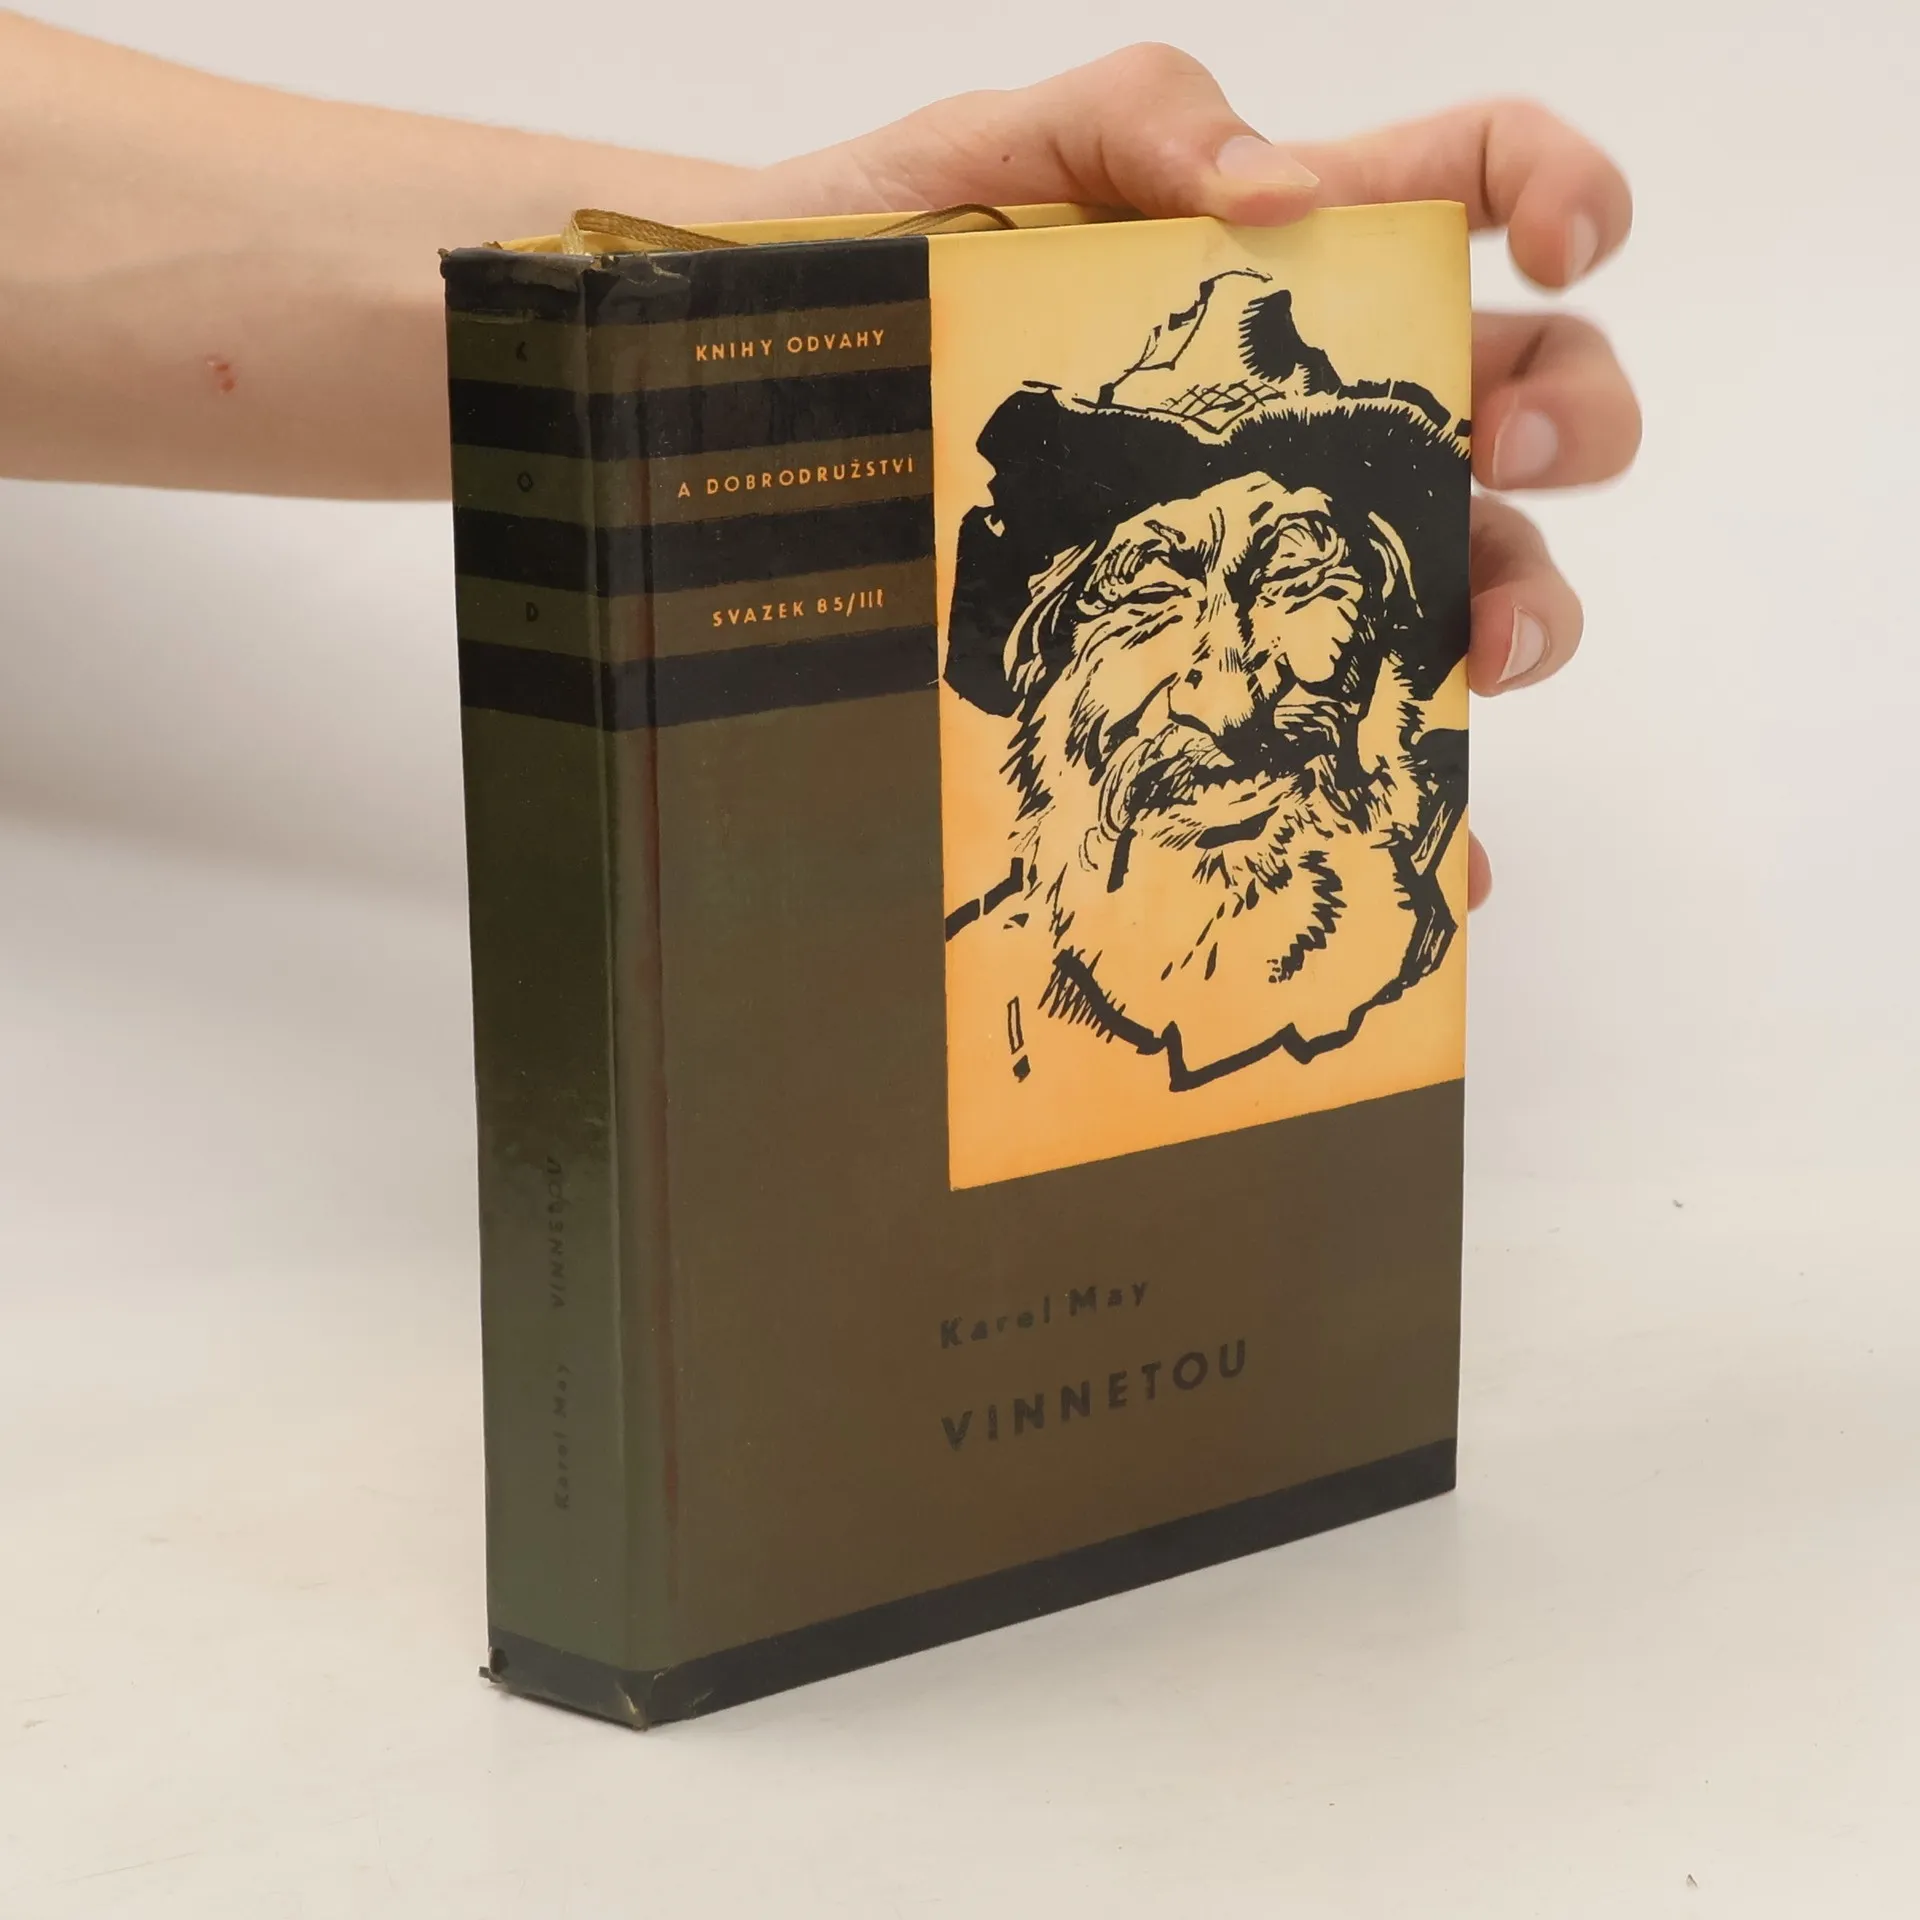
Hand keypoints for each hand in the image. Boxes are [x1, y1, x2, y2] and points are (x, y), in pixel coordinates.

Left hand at [761, 47, 1641, 907]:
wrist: (764, 424)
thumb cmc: (865, 274)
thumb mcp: (983, 157)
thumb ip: (1134, 120)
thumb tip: (1280, 191)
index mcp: (1280, 263)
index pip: (1466, 185)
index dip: (1558, 190)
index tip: (1565, 244)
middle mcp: (1310, 412)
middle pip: (1521, 396)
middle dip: (1564, 422)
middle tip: (1489, 457)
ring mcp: (1276, 546)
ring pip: (1474, 569)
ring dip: (1523, 609)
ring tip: (1473, 651)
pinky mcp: (1225, 665)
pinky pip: (1353, 728)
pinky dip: (1423, 789)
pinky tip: (1446, 845)